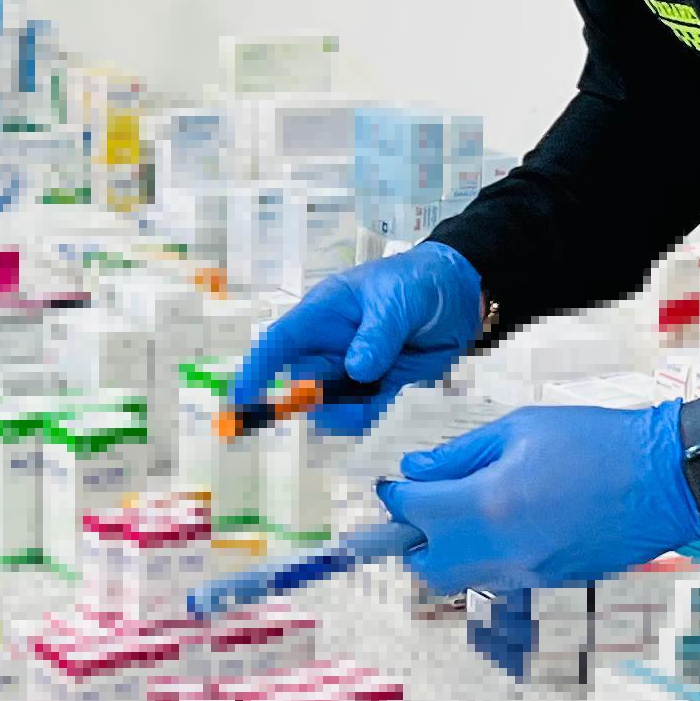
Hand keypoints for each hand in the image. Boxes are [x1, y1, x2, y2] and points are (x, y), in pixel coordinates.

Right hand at [230, 240, 482, 437]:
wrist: (462, 293)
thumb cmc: (419, 282)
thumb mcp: (398, 300)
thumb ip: (378, 334)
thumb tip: (356, 370)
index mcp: (323, 313)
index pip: (279, 343)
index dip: (255, 371)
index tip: (237, 400)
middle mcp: (331, 343)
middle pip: (299, 380)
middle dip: (306, 399)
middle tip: (333, 401)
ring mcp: (353, 367)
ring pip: (328, 402)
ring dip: (339, 413)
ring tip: (368, 402)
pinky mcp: (379, 385)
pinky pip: (360, 411)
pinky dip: (363, 418)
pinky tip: (379, 406)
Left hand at [375, 401, 699, 599]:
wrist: (667, 480)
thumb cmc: (599, 442)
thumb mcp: (519, 428)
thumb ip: (459, 454)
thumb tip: (416, 469)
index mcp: (487, 505)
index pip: (413, 512)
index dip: (396, 494)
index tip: (397, 482)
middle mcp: (502, 550)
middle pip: (425, 566)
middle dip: (413, 537)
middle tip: (423, 505)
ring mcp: (527, 573)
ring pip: (459, 579)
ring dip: (447, 551)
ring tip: (461, 514)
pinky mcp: (549, 581)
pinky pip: (496, 578)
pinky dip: (484, 556)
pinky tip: (502, 522)